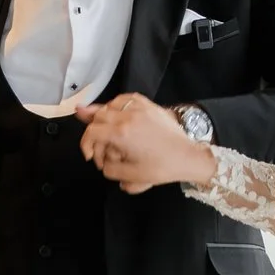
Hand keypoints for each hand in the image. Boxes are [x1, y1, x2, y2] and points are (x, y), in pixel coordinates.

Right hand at [77, 92, 209, 193]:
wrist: (188, 156)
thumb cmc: (162, 167)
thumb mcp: (132, 176)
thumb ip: (110, 170)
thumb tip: (104, 164)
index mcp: (121, 133)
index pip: (92, 132)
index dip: (85, 144)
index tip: (90, 156)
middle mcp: (127, 116)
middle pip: (98, 117)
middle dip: (94, 133)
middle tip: (98, 148)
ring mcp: (139, 107)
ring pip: (110, 104)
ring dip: (103, 116)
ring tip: (103, 129)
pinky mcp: (149, 105)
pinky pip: (127, 98)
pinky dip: (118, 104)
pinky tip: (118, 113)